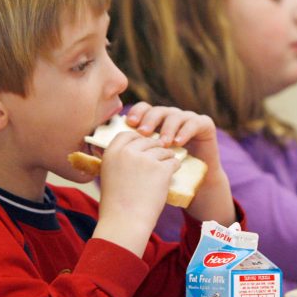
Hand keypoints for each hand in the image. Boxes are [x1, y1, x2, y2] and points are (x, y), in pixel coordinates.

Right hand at [92, 129, 178, 256]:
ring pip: (162, 150)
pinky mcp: (161, 169)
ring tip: (166, 166)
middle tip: (159, 157)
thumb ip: (118, 160)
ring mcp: (145, 159)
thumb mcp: (108, 175)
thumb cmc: (116, 204)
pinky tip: (173, 171)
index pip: (127, 134)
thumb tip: (134, 151)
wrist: (125, 220)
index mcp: (112, 153)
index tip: (143, 145)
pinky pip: (173, 161)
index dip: (137, 138)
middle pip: (147, 140)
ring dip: (166, 157)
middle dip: (155, 147)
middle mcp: (128, 152)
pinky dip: (174, 166)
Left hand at [125, 103, 235, 226]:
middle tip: (143, 133)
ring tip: (163, 143)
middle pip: (158, 110)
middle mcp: (171, 117)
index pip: (144, 110)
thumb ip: (125, 152)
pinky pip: (195, 122)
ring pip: (175, 115)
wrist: (196, 186)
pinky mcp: (204, 125)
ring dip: (167, 128)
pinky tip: (178, 143)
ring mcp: (188, 119)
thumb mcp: (145, 164)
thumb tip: (92, 148)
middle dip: (150, 120)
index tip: (130, 124)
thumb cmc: (166, 175)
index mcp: (156, 122)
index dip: (137, 113)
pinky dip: (185, 131)